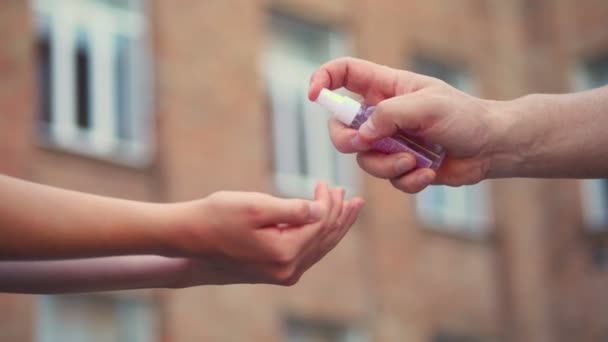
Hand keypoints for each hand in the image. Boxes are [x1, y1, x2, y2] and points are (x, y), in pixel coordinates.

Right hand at [167, 182, 363, 285]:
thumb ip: (293, 210)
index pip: (320, 224)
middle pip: (324, 239)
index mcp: (284, 253)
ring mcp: (282, 274)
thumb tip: (321, 210)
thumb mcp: (256, 206)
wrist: (190, 239)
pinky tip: (322, 226)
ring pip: (318, 248)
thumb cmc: (217, 216)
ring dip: (333, 227)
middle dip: (339, 216)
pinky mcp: (275, 272)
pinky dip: (317, 237)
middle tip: (351, 197)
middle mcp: (287, 270)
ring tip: (346, 209)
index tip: (326, 182)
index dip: (328, 202)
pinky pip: (306, 254)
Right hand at [309, 57, 506, 192]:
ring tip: (416, 163)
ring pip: (363, 159)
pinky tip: (428, 173)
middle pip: (341, 127)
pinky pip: (387, 178)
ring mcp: (388, 141)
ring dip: (388, 165)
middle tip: (368, 143)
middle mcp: (381, 114)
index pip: (343, 74)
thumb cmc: (464, 116)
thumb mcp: (428, 106)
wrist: (490, 147)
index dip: (323, 80)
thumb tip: (362, 135)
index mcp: (385, 87)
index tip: (315, 96)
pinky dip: (407, 180)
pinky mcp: (399, 166)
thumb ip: (390, 115)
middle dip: (350, 140)